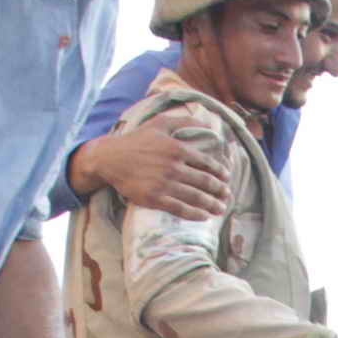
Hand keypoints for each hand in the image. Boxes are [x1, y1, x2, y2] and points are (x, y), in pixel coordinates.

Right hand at [78, 121, 229, 219]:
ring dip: (212, 205)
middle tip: (227, 196)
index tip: (226, 178)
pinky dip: (195, 214)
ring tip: (220, 209)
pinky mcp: (155, 199)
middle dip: (220, 191)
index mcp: (178, 149)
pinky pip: (180, 209)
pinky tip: (204, 216)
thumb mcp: (160, 123)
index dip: (220, 172)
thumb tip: (207, 123)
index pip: (207, 163)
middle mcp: (174, 167)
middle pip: (205, 182)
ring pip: (196, 197)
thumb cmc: (136, 140)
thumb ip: (184, 121)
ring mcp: (164, 184)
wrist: (110, 158)